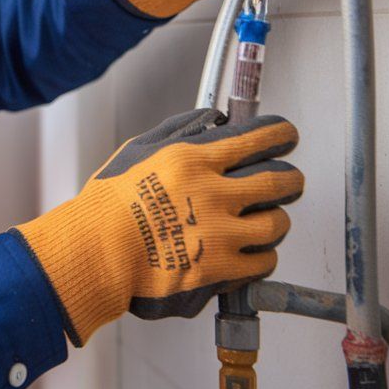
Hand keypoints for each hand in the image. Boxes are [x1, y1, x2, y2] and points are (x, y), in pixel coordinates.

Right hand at [12, 109, 303, 346]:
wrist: (96, 252)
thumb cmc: (109, 203)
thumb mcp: (138, 150)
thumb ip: (179, 130)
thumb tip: (213, 118)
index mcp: (195, 160)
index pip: (256, 139)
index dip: (281, 134)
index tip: (288, 136)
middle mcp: (214, 194)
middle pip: (279, 180)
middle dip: (292, 179)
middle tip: (290, 181)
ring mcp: (220, 234)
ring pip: (277, 223)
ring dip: (277, 219)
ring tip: (267, 220)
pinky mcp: (220, 270)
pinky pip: (264, 261)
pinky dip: (264, 255)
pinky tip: (252, 251)